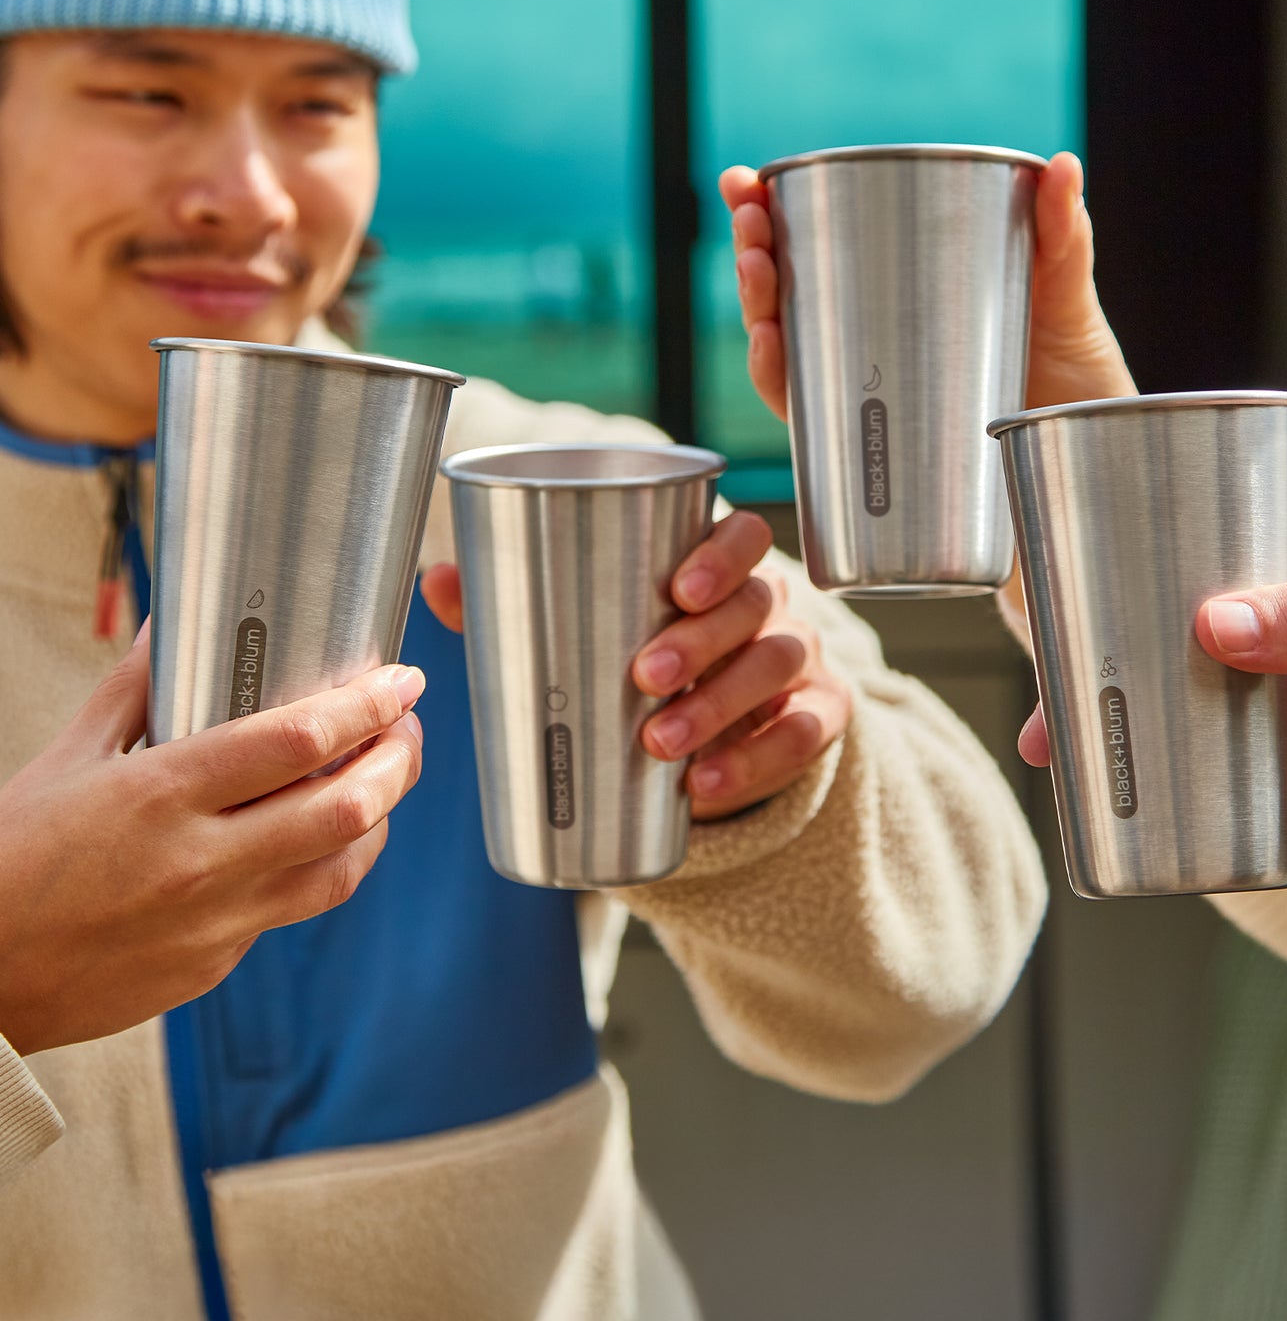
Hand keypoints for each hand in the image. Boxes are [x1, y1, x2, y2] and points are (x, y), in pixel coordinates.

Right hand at [0, 624, 424, 1054]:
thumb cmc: (8, 862)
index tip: (401, 680)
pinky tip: (313, 838)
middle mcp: (202, 861)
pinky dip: (317, 866)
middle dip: (399, 759)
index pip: (301, 740)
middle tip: (407, 727)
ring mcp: (216, 923)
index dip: (368, 705)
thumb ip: (132, 690)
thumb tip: (167, 629)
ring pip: (341, 869)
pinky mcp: (215, 966)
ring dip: (378, 819)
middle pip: (348, 807)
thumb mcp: (66, 759)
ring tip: (381, 781)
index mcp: (162, 795)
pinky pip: (291, 910)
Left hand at [422, 511, 852, 822]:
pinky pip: (805, 734)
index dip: (720, 553)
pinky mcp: (814, 720)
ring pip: (777, 665)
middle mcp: (767, 606)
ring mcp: (797, 663)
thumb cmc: (640, 663)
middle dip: (702, 638)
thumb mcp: (583, 636)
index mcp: (717, 569)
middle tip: (643, 677)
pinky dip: (759, 759)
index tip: (676, 587)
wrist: (713, 743)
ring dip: (720, 704)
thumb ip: (515, 606)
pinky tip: (705, 785)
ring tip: (660, 744)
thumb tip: (438, 579)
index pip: (742, 535)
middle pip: (756, 601)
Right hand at [721, 152, 1136, 639]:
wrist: (1095, 467)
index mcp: (903, 303)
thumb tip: (1062, 163)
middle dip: (751, 250)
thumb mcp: (1067, 300)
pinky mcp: (875, 452)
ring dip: (755, 307)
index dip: (772, 215)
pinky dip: (780, 380)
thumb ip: (1063, 235)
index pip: (821, 249)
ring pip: (785, 351)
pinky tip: (772, 346)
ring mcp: (869, 400)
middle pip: (787, 296)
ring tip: (755, 265)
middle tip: (748, 218)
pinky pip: (809, 418)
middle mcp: (872, 351)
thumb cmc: (1077, 388)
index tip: (745, 181)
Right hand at [1018, 520, 1286, 832]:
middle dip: (1111, 684)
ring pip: (1200, 716)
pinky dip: (1206, 793)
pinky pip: (1245, 777)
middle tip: (1052, 723)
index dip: (1123, 594)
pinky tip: (1163, 805)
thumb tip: (1214, 621)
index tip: (1067, 629)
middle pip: (1176, 648)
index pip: (1191, 565)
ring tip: (1086, 768)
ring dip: (1148, 741)